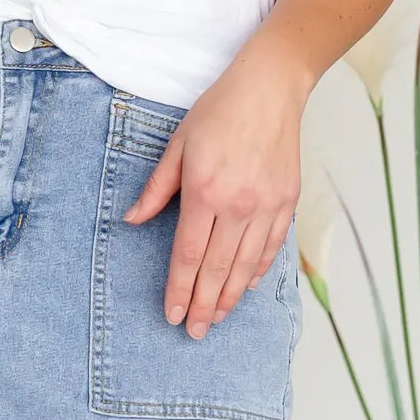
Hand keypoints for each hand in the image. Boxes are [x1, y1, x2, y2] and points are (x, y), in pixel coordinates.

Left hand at [122, 42, 303, 338]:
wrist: (270, 88)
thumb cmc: (219, 110)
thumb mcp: (178, 144)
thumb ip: (157, 188)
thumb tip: (132, 220)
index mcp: (205, 191)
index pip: (188, 255)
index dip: (178, 289)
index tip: (170, 314)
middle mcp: (238, 205)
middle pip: (217, 269)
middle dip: (202, 305)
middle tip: (193, 332)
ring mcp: (267, 206)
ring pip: (246, 266)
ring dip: (229, 297)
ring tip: (215, 319)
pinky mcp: (287, 201)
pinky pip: (271, 247)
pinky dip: (257, 271)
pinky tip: (245, 287)